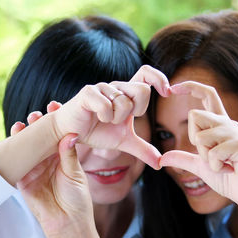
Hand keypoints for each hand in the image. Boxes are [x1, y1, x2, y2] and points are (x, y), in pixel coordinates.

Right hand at [0, 102, 101, 237]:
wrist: (67, 221)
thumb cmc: (76, 198)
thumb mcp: (75, 173)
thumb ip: (69, 155)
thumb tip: (69, 135)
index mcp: (63, 154)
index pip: (57, 132)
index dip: (55, 119)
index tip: (53, 105)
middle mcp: (47, 158)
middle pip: (38, 136)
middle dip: (35, 124)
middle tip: (34, 115)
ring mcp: (33, 167)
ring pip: (24, 146)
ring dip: (19, 134)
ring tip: (18, 125)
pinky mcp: (21, 178)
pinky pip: (10, 163)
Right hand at [52, 65, 169, 168]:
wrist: (70, 134)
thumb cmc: (95, 132)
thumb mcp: (123, 142)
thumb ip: (143, 149)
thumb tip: (160, 163)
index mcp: (126, 93)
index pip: (146, 74)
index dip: (160, 79)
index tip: (167, 93)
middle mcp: (116, 87)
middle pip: (143, 90)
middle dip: (136, 111)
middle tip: (120, 120)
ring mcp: (102, 88)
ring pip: (125, 102)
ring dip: (116, 119)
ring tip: (104, 120)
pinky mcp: (88, 92)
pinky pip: (107, 105)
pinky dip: (105, 117)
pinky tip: (95, 118)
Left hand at [159, 81, 237, 214]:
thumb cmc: (229, 179)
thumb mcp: (201, 167)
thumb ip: (183, 159)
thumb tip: (162, 159)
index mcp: (220, 124)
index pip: (207, 95)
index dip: (191, 86)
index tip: (173, 87)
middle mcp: (228, 124)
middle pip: (194, 115)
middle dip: (194, 140)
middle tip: (210, 157)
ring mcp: (236, 133)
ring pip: (201, 136)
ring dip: (206, 157)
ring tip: (222, 165)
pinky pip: (213, 153)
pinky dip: (215, 167)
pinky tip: (228, 169)